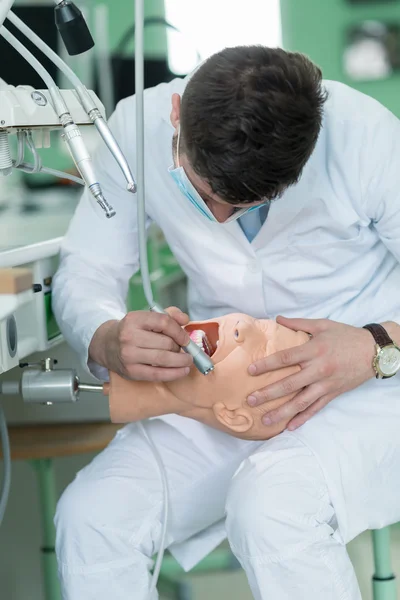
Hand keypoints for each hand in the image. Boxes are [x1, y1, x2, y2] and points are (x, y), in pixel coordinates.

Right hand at [90, 307, 192, 380]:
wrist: (107, 344)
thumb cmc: (133, 330)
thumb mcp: (147, 317)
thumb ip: (169, 315)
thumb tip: (185, 320)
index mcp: (134, 319)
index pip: (164, 322)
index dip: (179, 331)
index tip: (186, 338)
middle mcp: (129, 336)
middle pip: (166, 342)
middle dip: (179, 347)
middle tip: (183, 349)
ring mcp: (129, 355)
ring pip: (163, 358)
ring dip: (181, 361)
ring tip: (188, 360)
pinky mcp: (131, 371)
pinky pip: (157, 374)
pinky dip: (174, 373)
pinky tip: (183, 371)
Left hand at [247, 316, 375, 429]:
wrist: (373, 350)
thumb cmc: (346, 336)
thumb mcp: (322, 324)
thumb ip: (298, 323)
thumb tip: (277, 319)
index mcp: (314, 350)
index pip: (285, 358)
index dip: (266, 365)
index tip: (250, 370)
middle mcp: (319, 369)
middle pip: (289, 384)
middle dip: (268, 393)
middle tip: (250, 399)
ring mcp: (326, 384)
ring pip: (301, 401)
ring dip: (282, 412)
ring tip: (266, 420)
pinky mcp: (333, 394)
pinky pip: (316, 408)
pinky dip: (303, 418)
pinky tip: (290, 426)